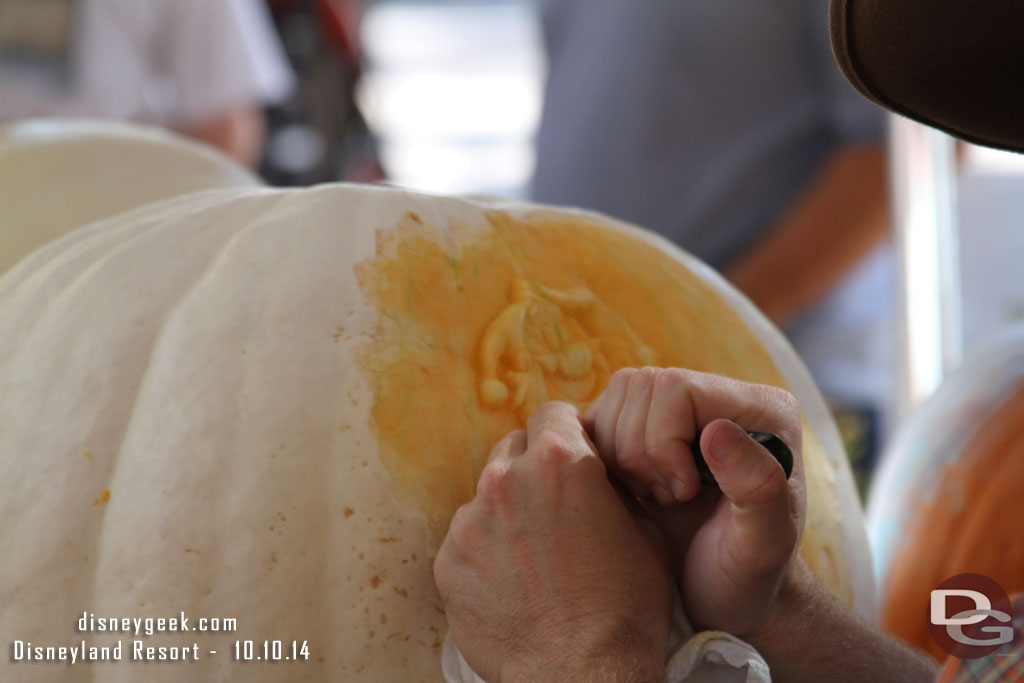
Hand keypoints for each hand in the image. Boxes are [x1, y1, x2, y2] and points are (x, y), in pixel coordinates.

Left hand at [433, 402, 671, 682]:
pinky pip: (467, 541)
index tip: (572, 458)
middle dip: (533, 471)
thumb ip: (611, 482)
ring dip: (508, 514)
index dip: (567, 434)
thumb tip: (597, 466)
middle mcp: (506, 478)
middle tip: (555, 511)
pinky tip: (512, 584)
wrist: (583, 673)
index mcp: (560, 460)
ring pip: (488, 497)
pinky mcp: (447, 560)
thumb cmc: (626, 605)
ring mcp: (470, 520)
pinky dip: (485, 554)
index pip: (552, 413)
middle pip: (514, 450)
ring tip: (535, 558)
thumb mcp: (644, 528)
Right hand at [582, 367, 805, 637]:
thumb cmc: (750, 576)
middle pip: (642, 385)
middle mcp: (722, 396)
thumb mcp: (764, 544)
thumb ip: (758, 486)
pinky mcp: (650, 425)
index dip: (662, 441)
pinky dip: (604, 454)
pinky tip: (634, 491)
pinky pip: (604, 413)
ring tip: (655, 495)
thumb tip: (716, 430)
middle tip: (668, 498)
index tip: (683, 494)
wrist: (727, 594)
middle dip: (639, 450)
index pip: (678, 387)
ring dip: (621, 453)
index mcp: (760, 409)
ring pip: (619, 394)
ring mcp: (683, 408)